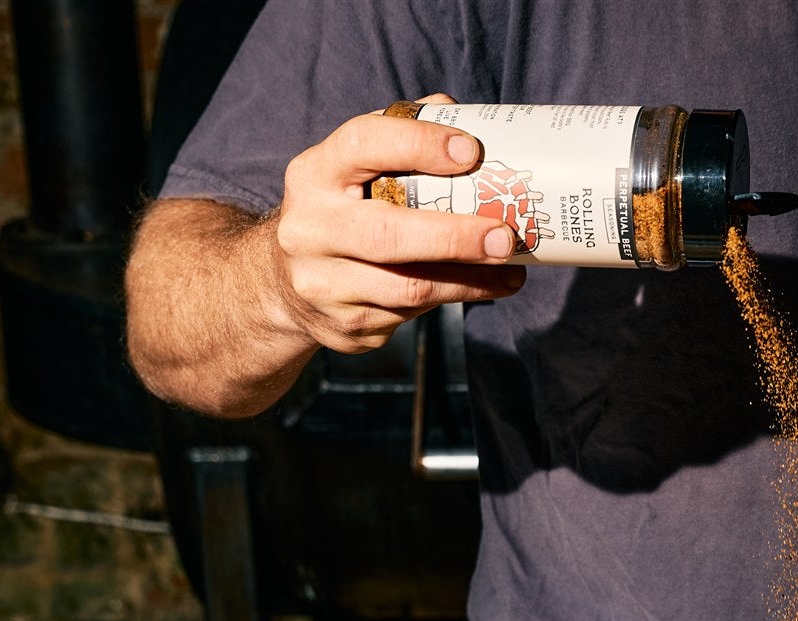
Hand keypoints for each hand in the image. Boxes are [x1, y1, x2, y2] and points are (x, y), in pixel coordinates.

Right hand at [271, 94, 525, 353]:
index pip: (362, 144)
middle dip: (453, 237)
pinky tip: (479, 288)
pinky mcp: (344, 325)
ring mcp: (322, 284)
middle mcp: (310, 229)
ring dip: (468, 281)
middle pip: (386, 235)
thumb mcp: (353, 169)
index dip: (418, 145)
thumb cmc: (341, 210)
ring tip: (511, 272)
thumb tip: (466, 117)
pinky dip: (450, 299)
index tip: (471, 151)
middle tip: (504, 237)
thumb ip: (401, 139)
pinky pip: (409, 315)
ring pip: (407, 288)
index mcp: (314, 174)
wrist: (286, 282)